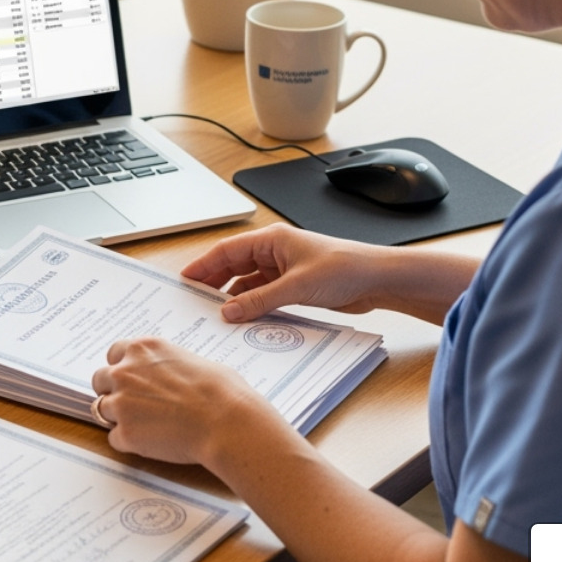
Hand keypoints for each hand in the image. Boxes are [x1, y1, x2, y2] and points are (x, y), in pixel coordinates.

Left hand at [90, 337, 273, 463]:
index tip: (131, 379)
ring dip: (118, 418)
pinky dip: (128, 442)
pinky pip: (114, 439)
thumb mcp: (192, 361)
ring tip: (144, 426)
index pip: (114, 353)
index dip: (122, 368)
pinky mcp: (125, 433)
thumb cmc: (220, 391)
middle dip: (112, 391)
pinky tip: (151, 442)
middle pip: (99, 380)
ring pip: (101, 410)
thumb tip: (170, 376)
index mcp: (143, 349)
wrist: (225, 420)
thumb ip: (167, 366)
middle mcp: (125, 372)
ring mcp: (121, 403)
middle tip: (132, 404)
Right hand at [182, 223, 393, 321]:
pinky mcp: (293, 286)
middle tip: (194, 302)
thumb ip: (260, 300)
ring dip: (234, 299)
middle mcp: (274, 252)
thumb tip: (229, 311)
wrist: (377, 280)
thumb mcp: (296, 286)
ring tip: (217, 316)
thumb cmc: (344, 268)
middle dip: (214, 283)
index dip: (204, 265)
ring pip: (247, 283)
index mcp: (271, 240)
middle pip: (233, 266)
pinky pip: (263, 296)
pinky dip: (253, 307)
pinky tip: (244, 320)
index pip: (227, 250)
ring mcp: (283, 269)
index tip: (185, 280)